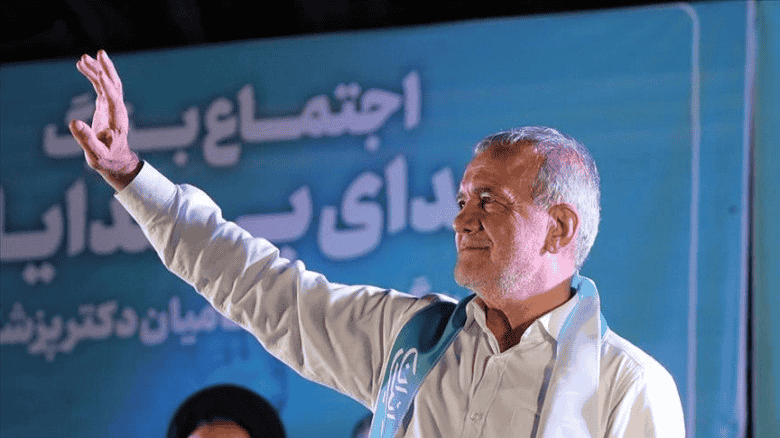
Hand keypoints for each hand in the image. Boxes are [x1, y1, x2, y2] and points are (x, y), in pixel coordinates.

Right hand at [69, 50, 141, 190]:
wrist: (116, 160)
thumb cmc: (107, 159)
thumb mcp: (95, 154)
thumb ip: (86, 139)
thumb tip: (73, 122)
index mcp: (117, 121)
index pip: (114, 100)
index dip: (108, 87)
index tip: (100, 73)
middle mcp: (118, 110)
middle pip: (115, 86)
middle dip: (106, 70)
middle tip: (96, 55)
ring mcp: (113, 107)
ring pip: (109, 83)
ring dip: (98, 69)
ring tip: (83, 58)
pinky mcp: (107, 106)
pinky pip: (101, 87)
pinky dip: (93, 76)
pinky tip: (83, 66)